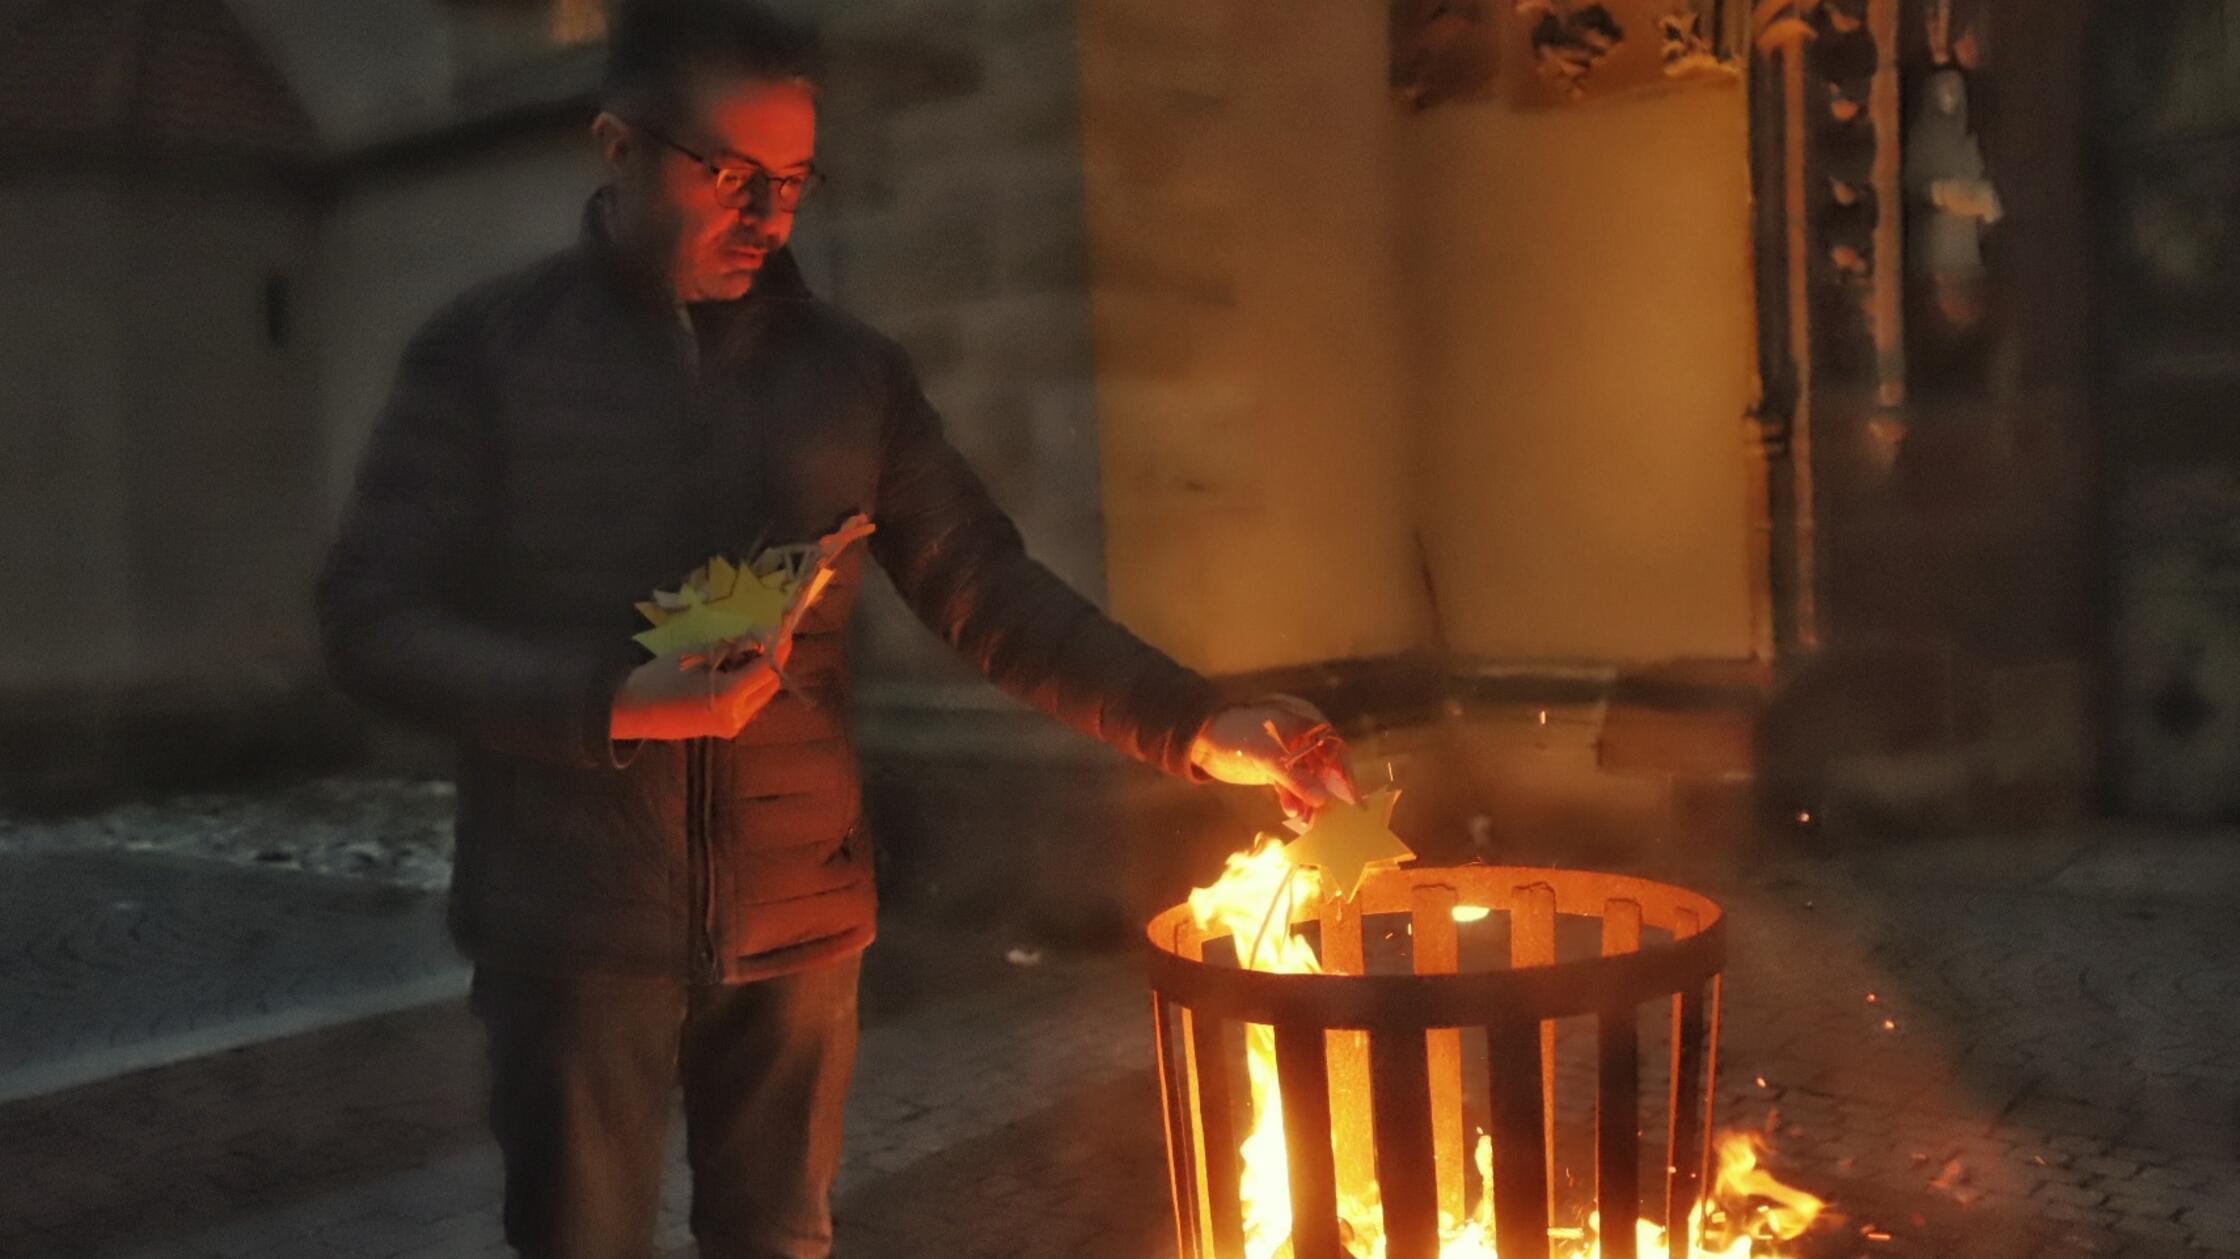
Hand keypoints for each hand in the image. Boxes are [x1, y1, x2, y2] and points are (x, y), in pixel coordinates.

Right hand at [610, 634, 794, 741]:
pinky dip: (750, 686)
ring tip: (755, 650)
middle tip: (775, 637)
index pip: (767, 668)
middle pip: (770, 685)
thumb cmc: (660, 678)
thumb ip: (729, 649)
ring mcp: (732, 726)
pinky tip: (741, 669)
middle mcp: (737, 715)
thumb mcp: (697, 655)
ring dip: (763, 674)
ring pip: (761, 696)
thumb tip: (755, 639)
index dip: (778, 648)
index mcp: (730, 695)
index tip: (785, 629)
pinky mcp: (725, 730)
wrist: (633, 711)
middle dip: (775, 660)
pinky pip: (748, 705)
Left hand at [1188, 695, 1361, 819]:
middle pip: (1323, 766)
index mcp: (1305, 722)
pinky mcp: (1275, 769)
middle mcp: (1301, 737)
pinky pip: (1291, 787)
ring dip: (1308, 799)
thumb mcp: (1267, 754)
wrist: (1200, 739)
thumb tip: (1322, 798)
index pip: (1334, 747)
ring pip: (1307, 779)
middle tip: (1330, 814)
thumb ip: (1294, 776)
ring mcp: (1288, 754)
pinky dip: (1292, 799)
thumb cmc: (1236, 734)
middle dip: (1326, 790)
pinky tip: (1292, 812)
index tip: (1351, 797)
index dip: (1344, 772)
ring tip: (1307, 818)